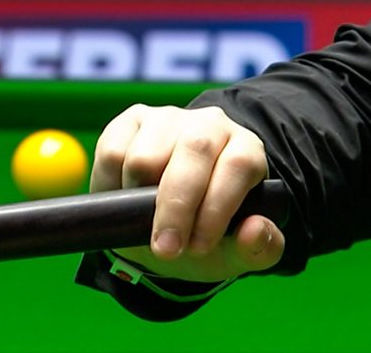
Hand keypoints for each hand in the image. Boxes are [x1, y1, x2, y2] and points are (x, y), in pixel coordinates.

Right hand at [90, 104, 285, 283]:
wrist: (170, 218)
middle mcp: (211, 125)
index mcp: (246, 150)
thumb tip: (254, 230)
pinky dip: (111, 185)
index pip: (237, 165)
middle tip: (165, 249)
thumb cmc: (208, 232)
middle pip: (193, 152)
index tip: (198, 247)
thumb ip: (260, 248)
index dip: (216, 207)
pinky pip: (112, 151)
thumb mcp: (236, 252)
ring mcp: (169, 118)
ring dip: (138, 198)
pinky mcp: (132, 120)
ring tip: (145, 220)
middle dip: (176, 207)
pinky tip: (123, 200)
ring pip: (145, 156)